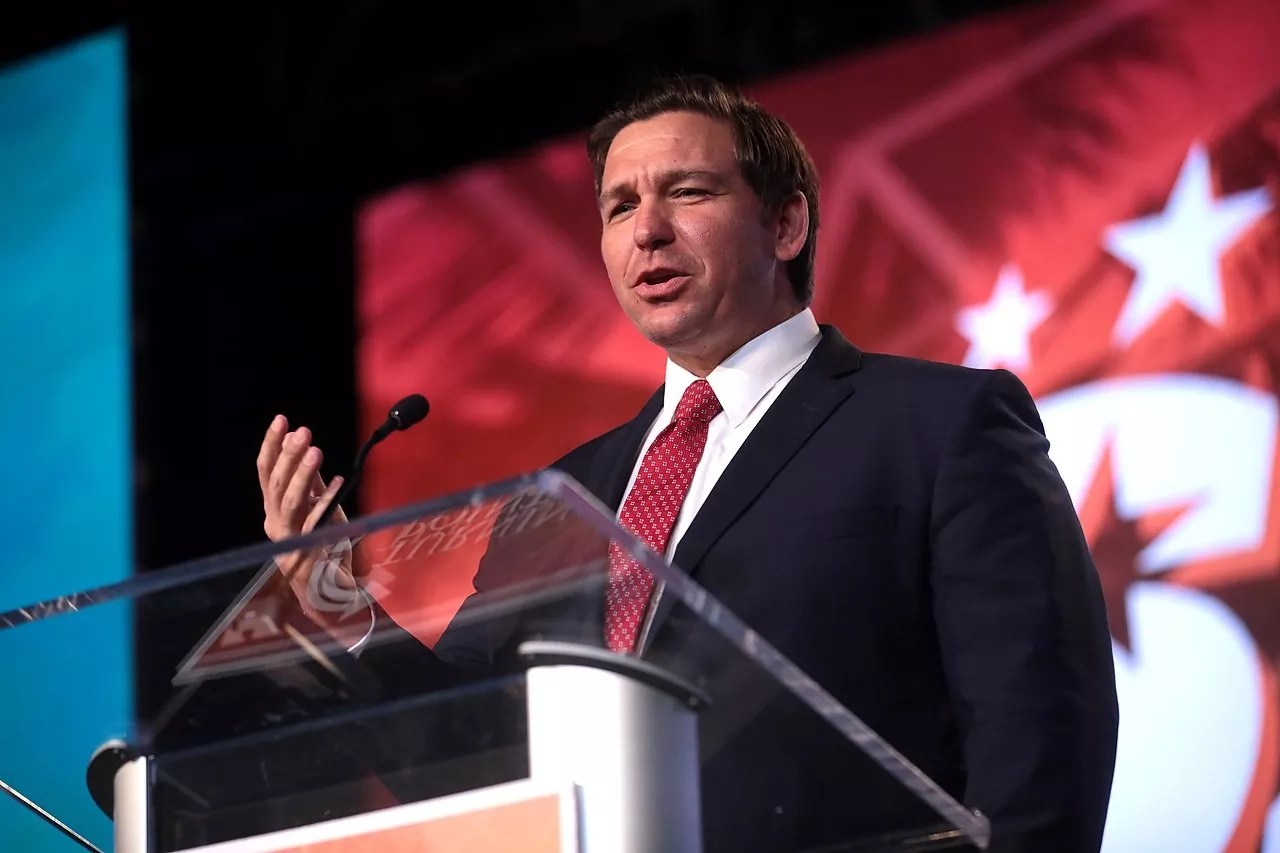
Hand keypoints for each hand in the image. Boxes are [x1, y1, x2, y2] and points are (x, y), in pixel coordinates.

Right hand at [258, 414, 344, 542]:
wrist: (330, 592)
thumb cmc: (325, 547)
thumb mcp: (319, 508)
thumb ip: (311, 482)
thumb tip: (303, 446)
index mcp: (273, 510)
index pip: (265, 472)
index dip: (272, 445)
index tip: (281, 420)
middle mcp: (274, 524)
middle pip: (275, 484)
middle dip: (289, 455)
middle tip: (304, 432)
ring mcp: (287, 540)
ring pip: (289, 502)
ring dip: (302, 475)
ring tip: (315, 451)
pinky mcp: (305, 554)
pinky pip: (314, 523)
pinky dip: (325, 502)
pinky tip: (338, 483)